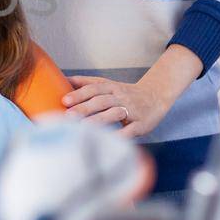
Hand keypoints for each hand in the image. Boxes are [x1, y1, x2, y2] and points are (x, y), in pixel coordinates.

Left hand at [62, 75, 178, 137]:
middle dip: (84, 108)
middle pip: (101, 101)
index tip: (64, 100)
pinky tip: (108, 140)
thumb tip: (63, 78)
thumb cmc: (125, 93)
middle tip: (68, 116)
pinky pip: (130, 130)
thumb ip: (87, 82)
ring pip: (114, 113)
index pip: (94, 88)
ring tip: (83, 127)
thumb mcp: (108, 84)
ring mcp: (132, 110)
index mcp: (111, 87)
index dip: (79, 94)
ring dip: (99, 120)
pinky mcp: (142, 124)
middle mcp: (121, 97)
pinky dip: (120, 135)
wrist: (156, 97)